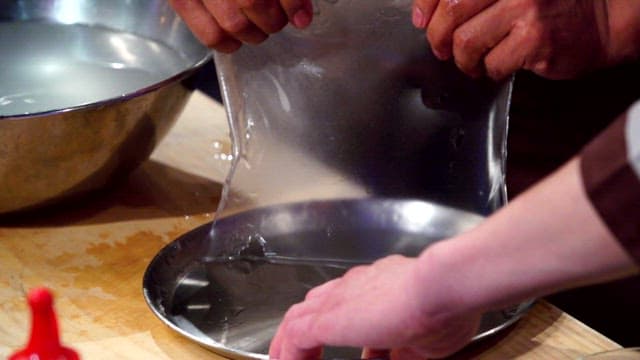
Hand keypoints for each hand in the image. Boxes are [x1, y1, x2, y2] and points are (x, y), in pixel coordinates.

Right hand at [169, 0, 312, 51]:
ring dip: (255, 33)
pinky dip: (229, 44)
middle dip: (273, 19)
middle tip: (277, 21)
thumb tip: (301, 16)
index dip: (292, 3)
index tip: (301, 17)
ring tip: (259, 28)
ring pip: (234, 23)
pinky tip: (236, 40)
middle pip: (252, 2)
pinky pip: (210, 35)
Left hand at [268, 255, 480, 359]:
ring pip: (300, 316)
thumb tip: (399, 359)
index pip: (349, 302)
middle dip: (307, 330)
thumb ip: (405, 351)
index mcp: (378, 286)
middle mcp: (355, 286)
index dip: (343, 326)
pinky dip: (289, 352)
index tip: (353, 350)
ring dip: (291, 341)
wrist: (442, 286)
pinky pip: (295, 336)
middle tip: (304, 355)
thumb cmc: (446, 307)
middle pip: (317, 304)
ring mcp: (340, 299)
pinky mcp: (329, 318)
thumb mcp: (424, 341)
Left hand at [411, 0, 610, 79]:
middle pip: (451, 13)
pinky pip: (491, 64)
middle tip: (444, 49)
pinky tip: (499, 66)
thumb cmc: (551, 3)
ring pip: (466, 42)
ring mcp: (525, 8)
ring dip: (464, 60)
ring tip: (475, 61)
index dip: (426, 5)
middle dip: (439, 39)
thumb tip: (425, 15)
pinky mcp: (535, 39)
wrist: (603, 19)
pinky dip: (489, 71)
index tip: (422, 21)